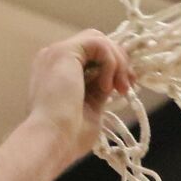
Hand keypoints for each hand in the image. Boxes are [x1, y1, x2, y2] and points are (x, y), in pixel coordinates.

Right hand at [25, 30, 133, 164]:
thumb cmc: (68, 135)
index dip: (112, 67)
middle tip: (128, 85)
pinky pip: (98, 43)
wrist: (52, 141)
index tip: (126, 87)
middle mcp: (52, 58)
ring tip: (120, 87)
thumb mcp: (90, 108)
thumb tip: (115, 79)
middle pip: (95, 43)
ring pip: (98, 39)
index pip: (89, 56)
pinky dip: (110, 62)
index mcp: (55, 72)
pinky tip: (106, 87)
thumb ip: (99, 90)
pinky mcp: (63, 51)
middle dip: (118, 61)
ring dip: (117, 62)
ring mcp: (56, 53)